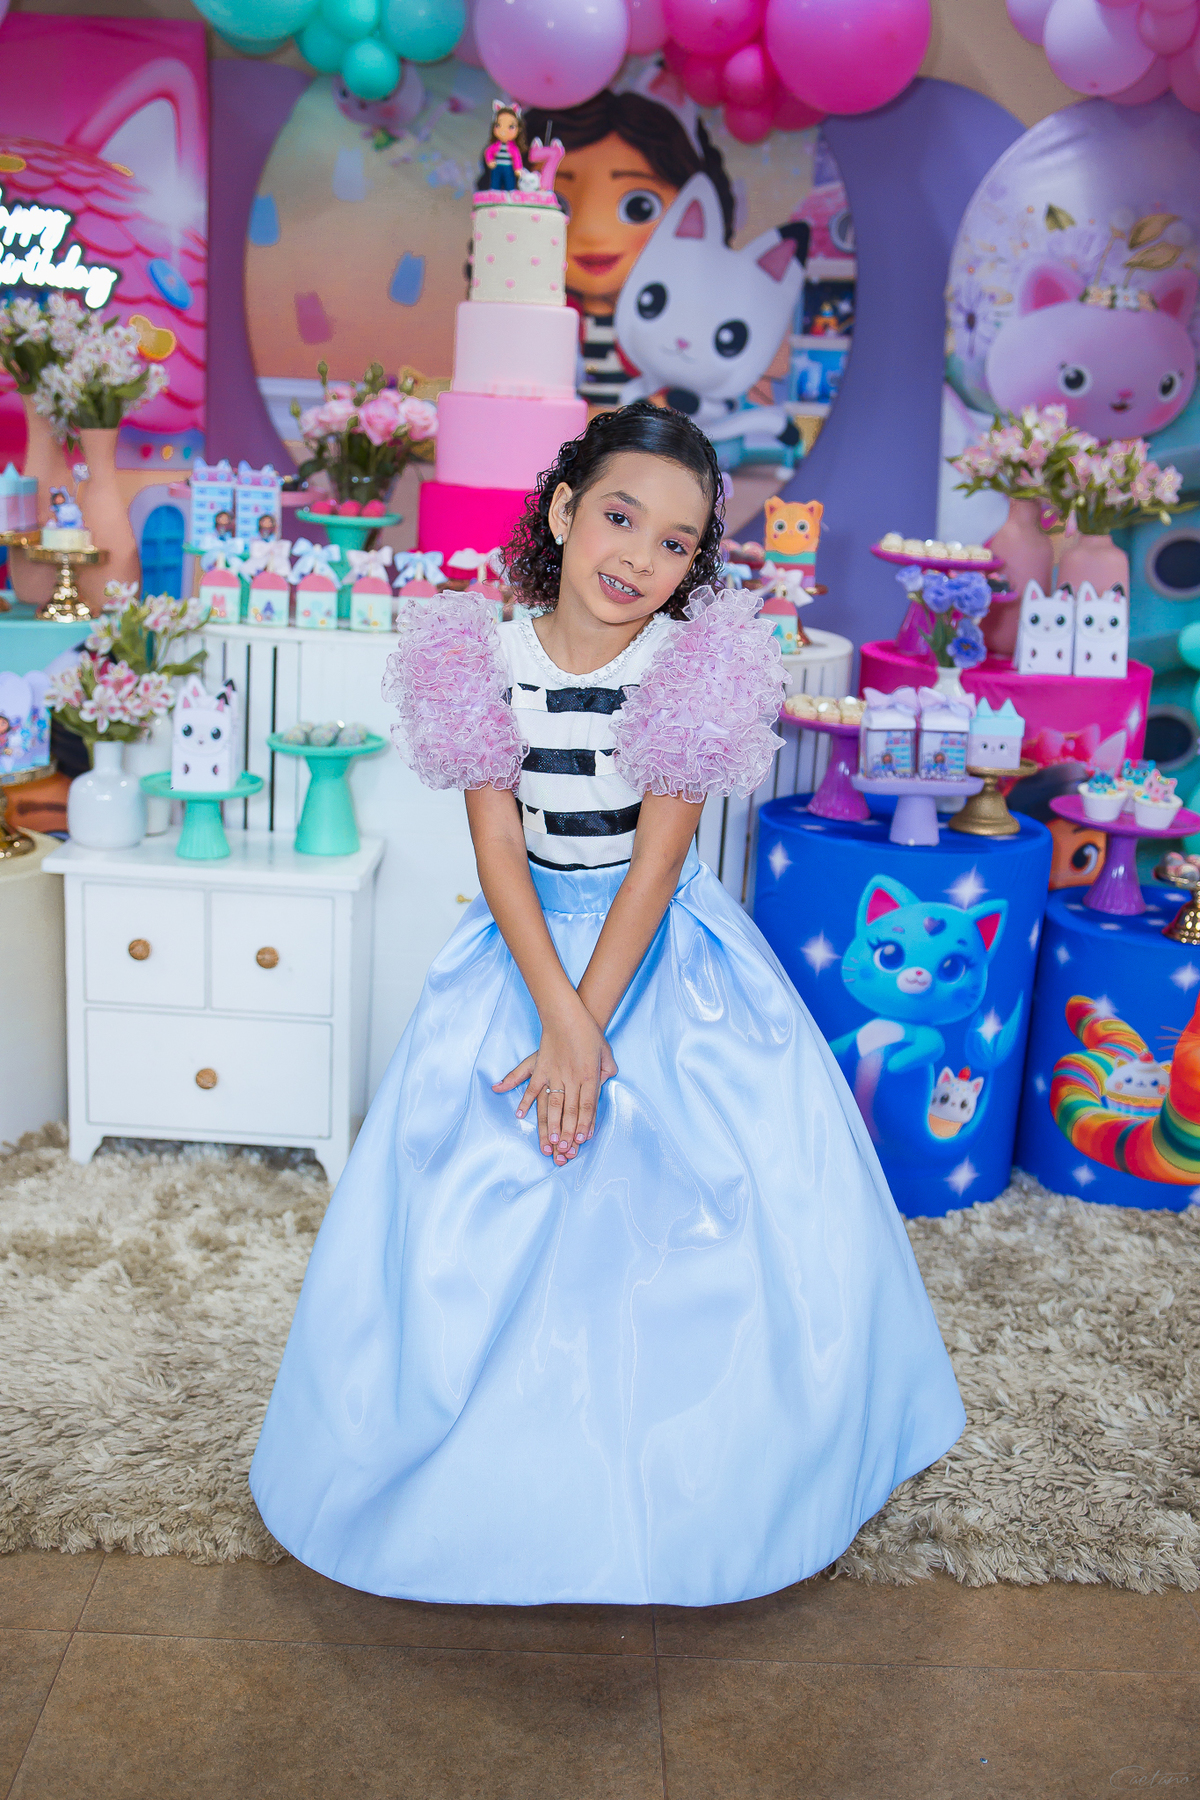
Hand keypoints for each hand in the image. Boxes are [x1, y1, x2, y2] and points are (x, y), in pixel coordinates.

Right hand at [493, 1002, 617, 1164]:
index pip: (589, 1105)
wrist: (568, 1013)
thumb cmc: (589, 1032)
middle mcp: (572, 1077)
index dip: (586, 1124)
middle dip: (569, 1132)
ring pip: (553, 1104)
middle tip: (565, 1150)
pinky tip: (519, 1116)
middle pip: (571, 1109)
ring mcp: (555, 1073)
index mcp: (589, 1075)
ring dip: (551, 1124)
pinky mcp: (541, 1067)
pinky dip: (525, 1102)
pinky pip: (532, 1087)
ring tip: (549, 1142)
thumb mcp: (605, 1050)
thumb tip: (607, 1079)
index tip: (583, 1141)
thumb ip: (606, 1068)